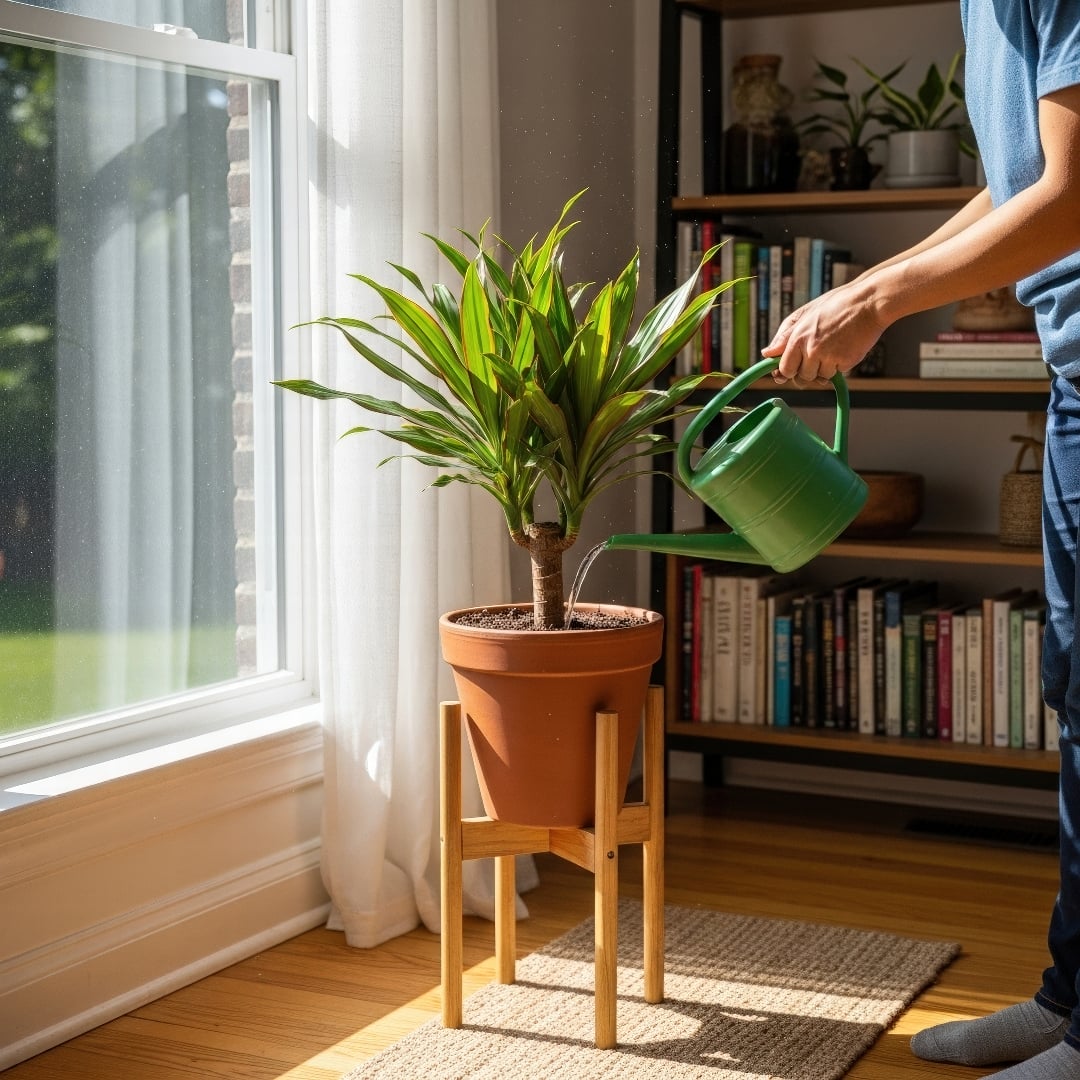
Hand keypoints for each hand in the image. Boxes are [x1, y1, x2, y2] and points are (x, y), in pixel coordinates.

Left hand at [762, 282, 885, 386]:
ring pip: (819, 378)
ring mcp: (829, 357)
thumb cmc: (837, 305)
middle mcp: (811, 349)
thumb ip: (784, 335)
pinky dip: (839, 366)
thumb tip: (767, 353)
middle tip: (816, 355)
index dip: (788, 371)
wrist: (869, 302)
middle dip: (806, 372)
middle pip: (801, 378)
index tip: (792, 368)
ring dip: (824, 369)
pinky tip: (844, 348)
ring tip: (832, 348)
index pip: (784, 369)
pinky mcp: (845, 362)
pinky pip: (836, 374)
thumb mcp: (806, 313)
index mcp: (797, 337)